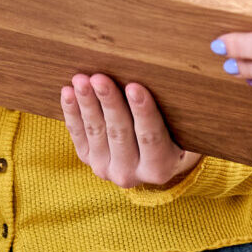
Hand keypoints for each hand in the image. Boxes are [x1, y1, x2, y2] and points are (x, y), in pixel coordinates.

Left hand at [61, 74, 202, 189]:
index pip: (151, 137)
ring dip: (87, 104)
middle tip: (100, 78)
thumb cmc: (175, 135)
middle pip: (119, 133)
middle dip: (109, 103)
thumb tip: (168, 77)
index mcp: (159, 168)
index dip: (143, 112)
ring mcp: (106, 169)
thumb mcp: (183, 131)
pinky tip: (68, 92)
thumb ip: (177, 114)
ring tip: (81, 80)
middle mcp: (131, 174)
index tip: (134, 87)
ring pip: (96, 132)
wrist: (155, 159)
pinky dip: (72, 112)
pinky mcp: (88, 160)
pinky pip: (78, 134)